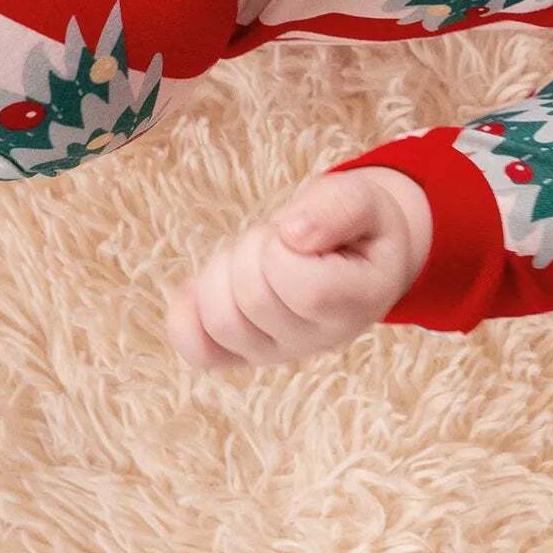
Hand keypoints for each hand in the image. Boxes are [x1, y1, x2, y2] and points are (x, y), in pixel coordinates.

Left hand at [164, 166, 433, 374]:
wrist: (359, 254)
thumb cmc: (361, 225)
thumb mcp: (364, 198)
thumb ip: (339, 207)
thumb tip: (292, 234)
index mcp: (355, 306)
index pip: (298, 285)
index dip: (281, 243)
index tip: (298, 228)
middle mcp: (316, 341)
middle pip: (252, 298)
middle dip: (253, 247)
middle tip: (278, 236)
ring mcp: (275, 352)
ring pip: (220, 322)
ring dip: (224, 271)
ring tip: (255, 256)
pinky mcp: (242, 354)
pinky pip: (197, 350)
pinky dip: (188, 313)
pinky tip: (205, 284)